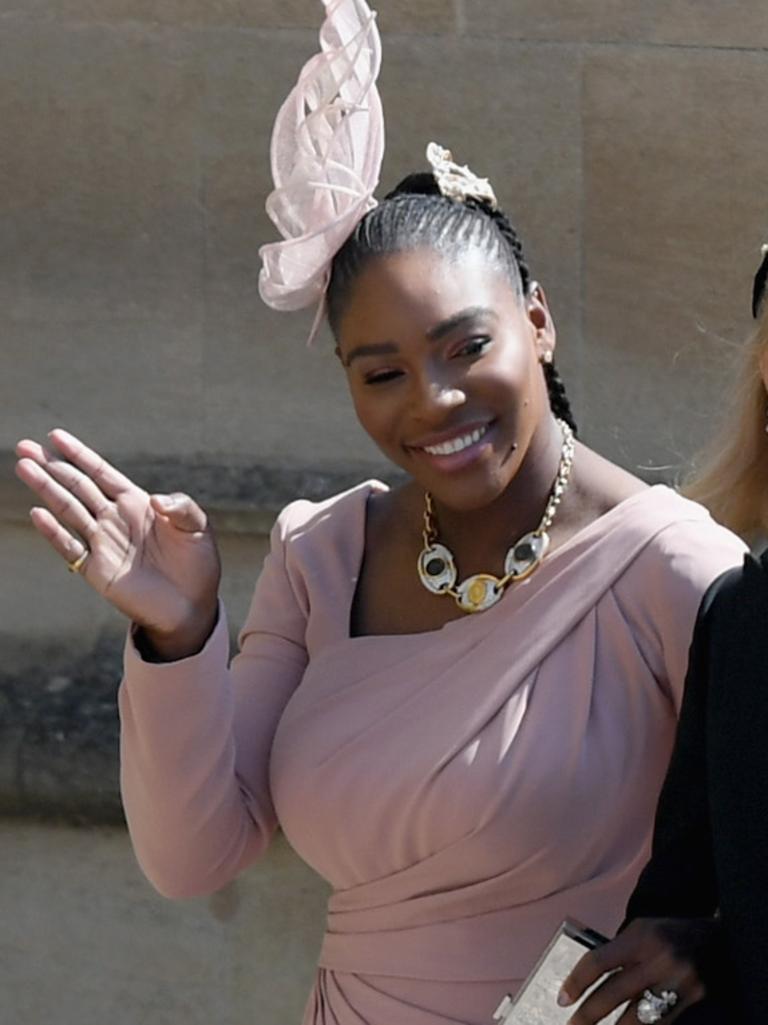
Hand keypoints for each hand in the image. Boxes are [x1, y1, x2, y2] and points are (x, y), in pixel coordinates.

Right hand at [15, 429, 220, 654]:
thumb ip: (182, 507)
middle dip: (52, 466)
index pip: (101, 473)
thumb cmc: (197, 564)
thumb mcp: (198, 529)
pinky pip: (71, 547)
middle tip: (24, 447)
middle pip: (77, 486)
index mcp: (137, 504)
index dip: (79, 455)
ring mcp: (103, 543)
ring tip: (24, 467)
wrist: (192, 606)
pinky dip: (54, 532)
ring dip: (46, 489)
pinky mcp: (97, 570)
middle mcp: (114, 519)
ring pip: (68, 510)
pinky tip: (38, 514)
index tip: (55, 436)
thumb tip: (155, 499)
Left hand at [557, 917, 719, 1023]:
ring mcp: (676, 982)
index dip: (577, 983)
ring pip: (636, 1018)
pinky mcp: (692, 1000)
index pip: (599, 962)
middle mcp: (657, 959)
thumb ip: (618, 953)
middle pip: (613, 993)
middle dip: (588, 1015)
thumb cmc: (669, 933)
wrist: (716, 940)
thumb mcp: (641, 930)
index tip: (562, 999)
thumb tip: (588, 982)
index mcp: (639, 937)